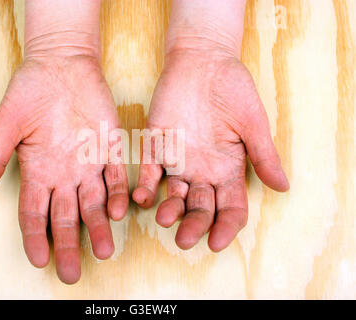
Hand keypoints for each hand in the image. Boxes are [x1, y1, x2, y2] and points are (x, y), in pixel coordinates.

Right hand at [0, 0, 127, 283]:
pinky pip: (117, 175)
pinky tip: (117, 211)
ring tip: (103, 251)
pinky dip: (118, 193)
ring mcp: (89, 162)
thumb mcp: (8, 124)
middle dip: (68, 245)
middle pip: (66, 216)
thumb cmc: (31, 90)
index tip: (39, 260)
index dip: (36, 237)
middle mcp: (65, 172)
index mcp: (38, 169)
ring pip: (95, 203)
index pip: (34, 213)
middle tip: (72, 272)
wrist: (64, 63)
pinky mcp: (111, 148)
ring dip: (99, 226)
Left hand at [133, 0, 288, 251]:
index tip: (217, 242)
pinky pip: (150, 171)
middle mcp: (203, 171)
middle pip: (201, 207)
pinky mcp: (157, 146)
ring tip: (166, 219)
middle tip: (186, 239)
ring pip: (174, 195)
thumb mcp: (252, 122)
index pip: (230, 207)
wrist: (202, 60)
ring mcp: (179, 161)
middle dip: (195, 224)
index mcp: (229, 168)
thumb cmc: (233, 89)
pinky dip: (146, 185)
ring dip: (169, 210)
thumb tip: (283, 188)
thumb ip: (263, 154)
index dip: (225, 226)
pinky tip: (144, 196)